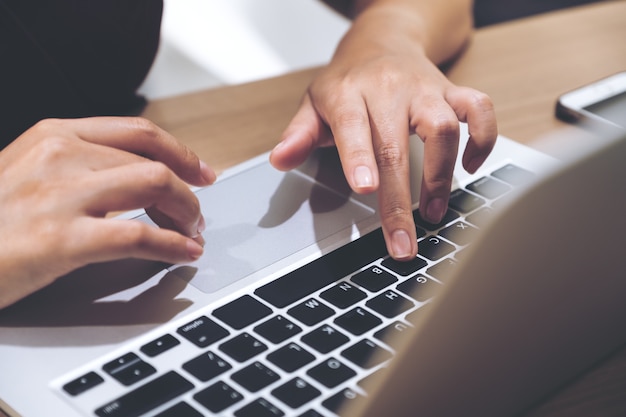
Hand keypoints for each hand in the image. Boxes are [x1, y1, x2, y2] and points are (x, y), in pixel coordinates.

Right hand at [0, 117, 215, 307]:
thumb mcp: (29, 172)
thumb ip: (79, 165)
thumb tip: (137, 176)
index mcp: (55, 134)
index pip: (140, 132)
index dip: (182, 152)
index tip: (201, 171)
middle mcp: (60, 154)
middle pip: (155, 163)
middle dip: (188, 192)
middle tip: (197, 215)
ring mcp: (60, 194)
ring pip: (156, 188)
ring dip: (186, 214)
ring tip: (192, 234)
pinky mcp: (62, 238)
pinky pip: (140, 236)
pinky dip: (173, 246)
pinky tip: (183, 254)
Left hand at [270, 2, 496, 260]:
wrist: (382, 41)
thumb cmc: (348, 80)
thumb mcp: (314, 103)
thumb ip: (299, 134)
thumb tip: (280, 160)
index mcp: (349, 95)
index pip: (354, 127)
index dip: (360, 159)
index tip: (366, 190)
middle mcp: (389, 91)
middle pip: (396, 146)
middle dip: (400, 200)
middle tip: (403, 243)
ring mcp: (425, 91)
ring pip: (443, 127)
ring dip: (441, 175)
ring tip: (432, 211)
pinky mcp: (452, 92)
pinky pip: (479, 110)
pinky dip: (482, 140)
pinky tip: (469, 167)